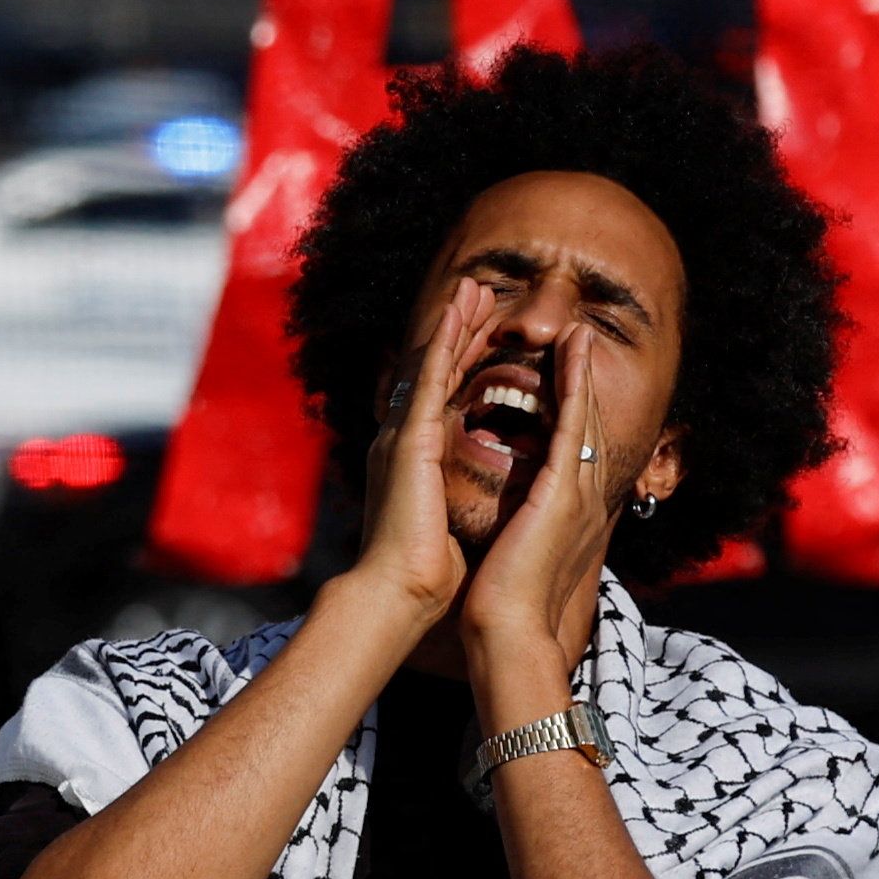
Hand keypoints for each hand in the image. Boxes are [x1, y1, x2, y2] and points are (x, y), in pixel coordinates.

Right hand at [345, 280, 491, 625]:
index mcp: (413, 458)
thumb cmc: (424, 570)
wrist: (398, 592)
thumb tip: (468, 492)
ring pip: (431, 365)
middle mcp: (402, 439)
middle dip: (456, 329)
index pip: (441, 395)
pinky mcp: (408, 441)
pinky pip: (429, 381)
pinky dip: (443, 344)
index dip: (461, 359)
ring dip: (451, 323)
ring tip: (471, 287)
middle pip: (434, 370)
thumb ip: (449, 493)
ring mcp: (401, 436)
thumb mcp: (444, 518)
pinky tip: (456, 314)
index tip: (481, 329)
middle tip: (476, 290)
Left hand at [457, 326, 644, 690]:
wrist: (510, 630)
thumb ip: (525, 529)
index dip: (568, 410)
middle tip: (578, 338)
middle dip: (580, 381)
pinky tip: (571, 355)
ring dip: (580, 372)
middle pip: (581, 424)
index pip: (567, 447)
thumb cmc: (507, 600)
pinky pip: (570, 425)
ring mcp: (576, 490)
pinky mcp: (562, 490)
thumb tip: (516, 520)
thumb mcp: (520, 552)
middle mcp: (578, 495)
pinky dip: (572, 386)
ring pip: (580, 416)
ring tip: (577, 334)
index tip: (563, 378)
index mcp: (564, 509)